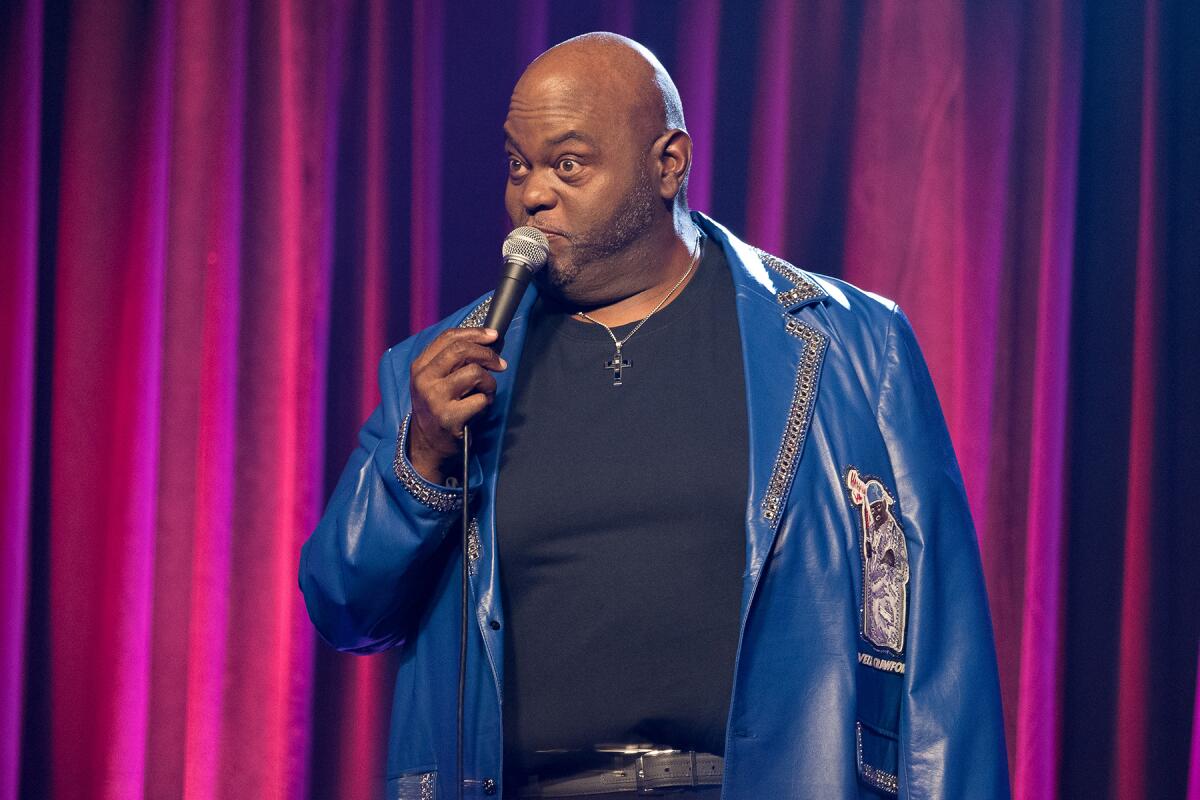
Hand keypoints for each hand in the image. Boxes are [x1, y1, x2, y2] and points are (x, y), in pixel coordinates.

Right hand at [407, 327, 505, 483]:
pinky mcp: (449, 416)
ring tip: (486, 392)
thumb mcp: (434, 380)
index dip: (475, 333)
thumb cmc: (438, 408)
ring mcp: (435, 398)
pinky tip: (480, 408)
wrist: (427, 445)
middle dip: (487, 354)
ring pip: (475, 373)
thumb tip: (486, 341)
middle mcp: (424, 380)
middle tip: (500, 364)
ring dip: (489, 382)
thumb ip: (452, 361)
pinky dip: (487, 402)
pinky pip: (480, 399)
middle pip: (461, 350)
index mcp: (420, 366)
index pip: (448, 338)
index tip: (493, 336)